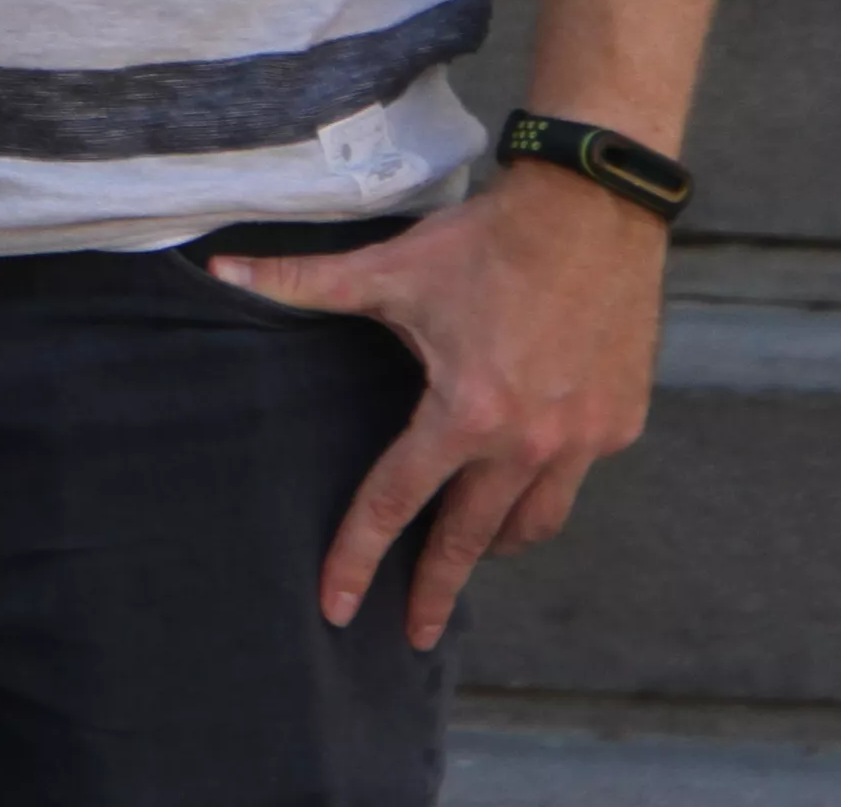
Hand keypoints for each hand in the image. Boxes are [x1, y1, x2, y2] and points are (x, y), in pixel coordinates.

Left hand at [207, 165, 666, 647]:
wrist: (591, 206)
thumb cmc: (485, 240)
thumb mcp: (391, 268)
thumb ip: (304, 282)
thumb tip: (220, 273)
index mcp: (466, 413)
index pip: (395, 502)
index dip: (357, 556)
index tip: (337, 606)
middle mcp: (528, 442)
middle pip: (469, 539)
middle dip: (436, 592)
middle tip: (417, 633)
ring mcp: (582, 440)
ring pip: (533, 523)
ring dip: (497, 544)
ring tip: (473, 553)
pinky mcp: (621, 424)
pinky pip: (576, 478)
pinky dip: (546, 484)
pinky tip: (529, 474)